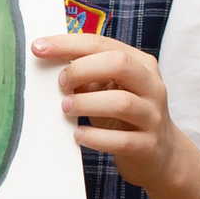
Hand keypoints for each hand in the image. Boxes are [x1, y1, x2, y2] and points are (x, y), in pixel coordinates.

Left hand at [35, 34, 169, 187]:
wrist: (160, 155)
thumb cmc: (125, 116)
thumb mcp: (110, 89)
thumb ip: (88, 74)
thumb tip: (50, 63)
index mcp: (141, 65)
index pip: (103, 44)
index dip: (68, 44)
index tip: (39, 47)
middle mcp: (151, 86)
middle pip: (119, 64)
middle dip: (82, 69)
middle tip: (61, 84)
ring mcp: (152, 117)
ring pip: (122, 103)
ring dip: (86, 103)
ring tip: (66, 108)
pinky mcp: (148, 146)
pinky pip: (122, 140)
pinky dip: (95, 138)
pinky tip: (79, 135)